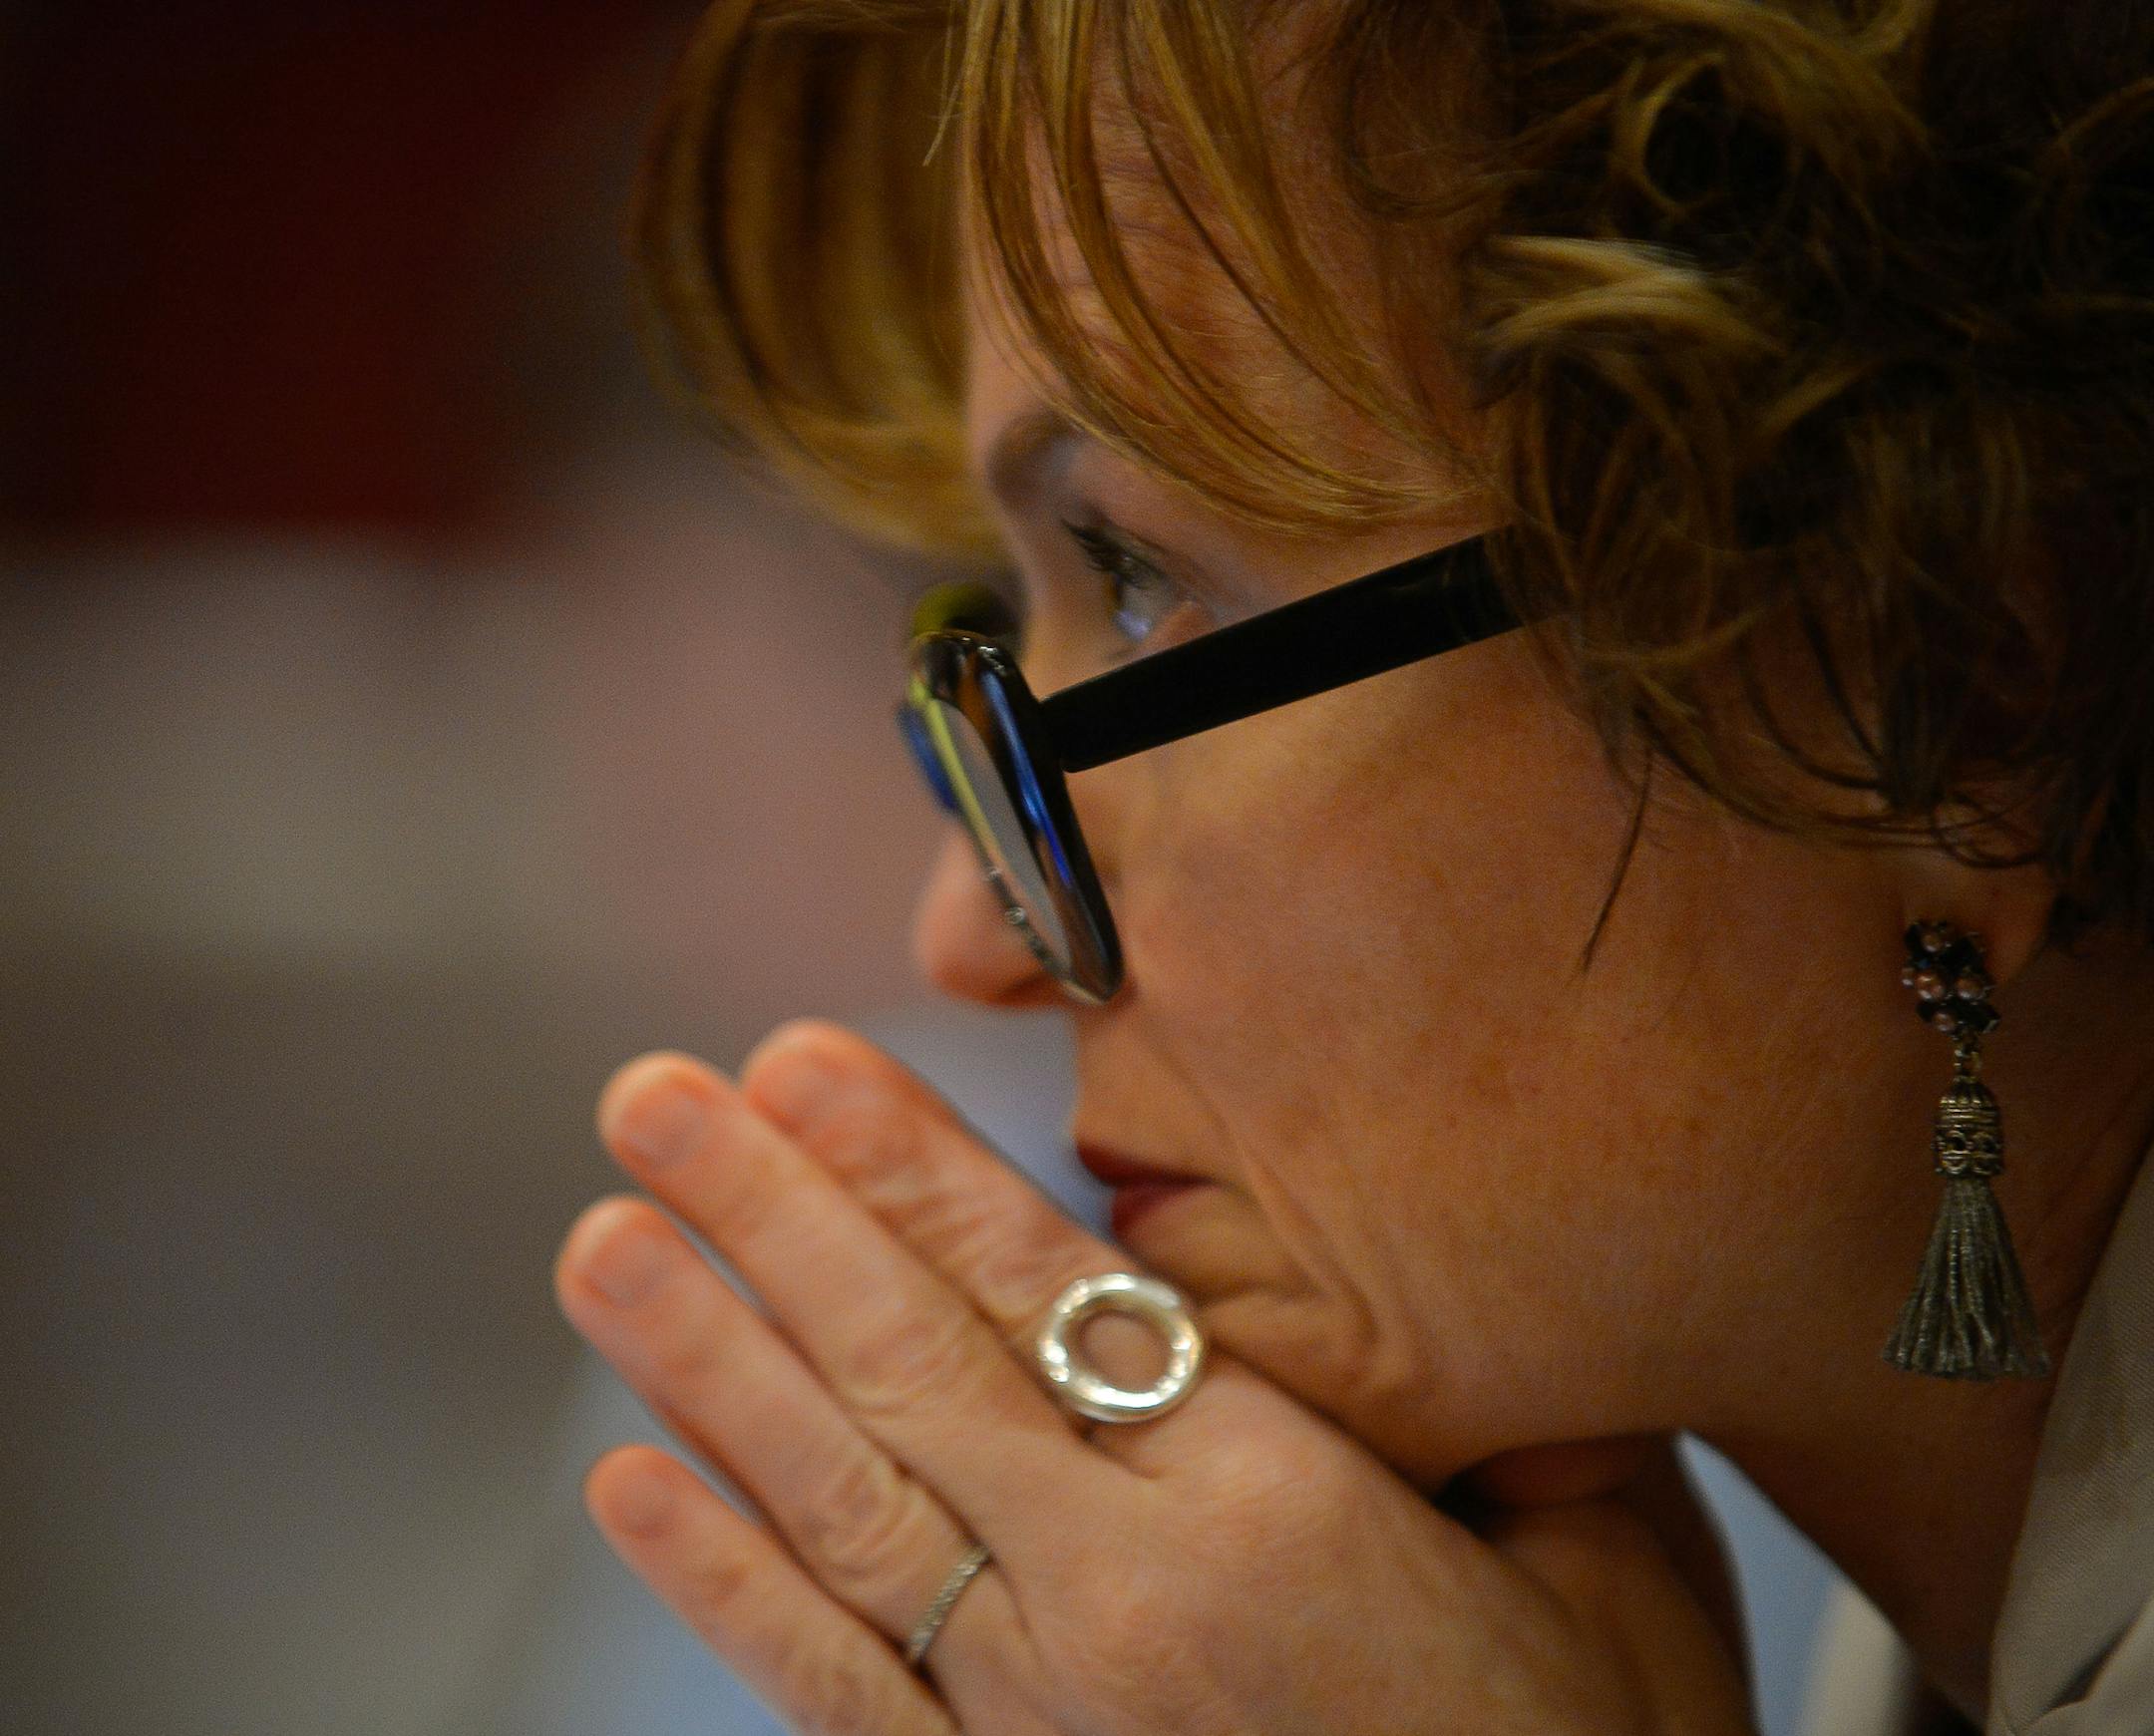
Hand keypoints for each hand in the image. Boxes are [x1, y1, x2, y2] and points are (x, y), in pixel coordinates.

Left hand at [553, 1020, 1756, 1735]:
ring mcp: (1038, 1724)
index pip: (1051, 1297)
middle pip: (907, 1373)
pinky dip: (723, 1583)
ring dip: (703, 1365)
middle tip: (651, 1102)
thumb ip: (1512, 1410)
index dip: (911, 1166)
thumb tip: (1422, 1273)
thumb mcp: (1619, 1572)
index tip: (800, 1064)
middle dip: (766, 1218)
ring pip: (838, 1510)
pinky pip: (834, 1690)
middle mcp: (1123, 1609)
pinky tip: (630, 1483)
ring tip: (600, 1246)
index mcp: (1276, 1516)